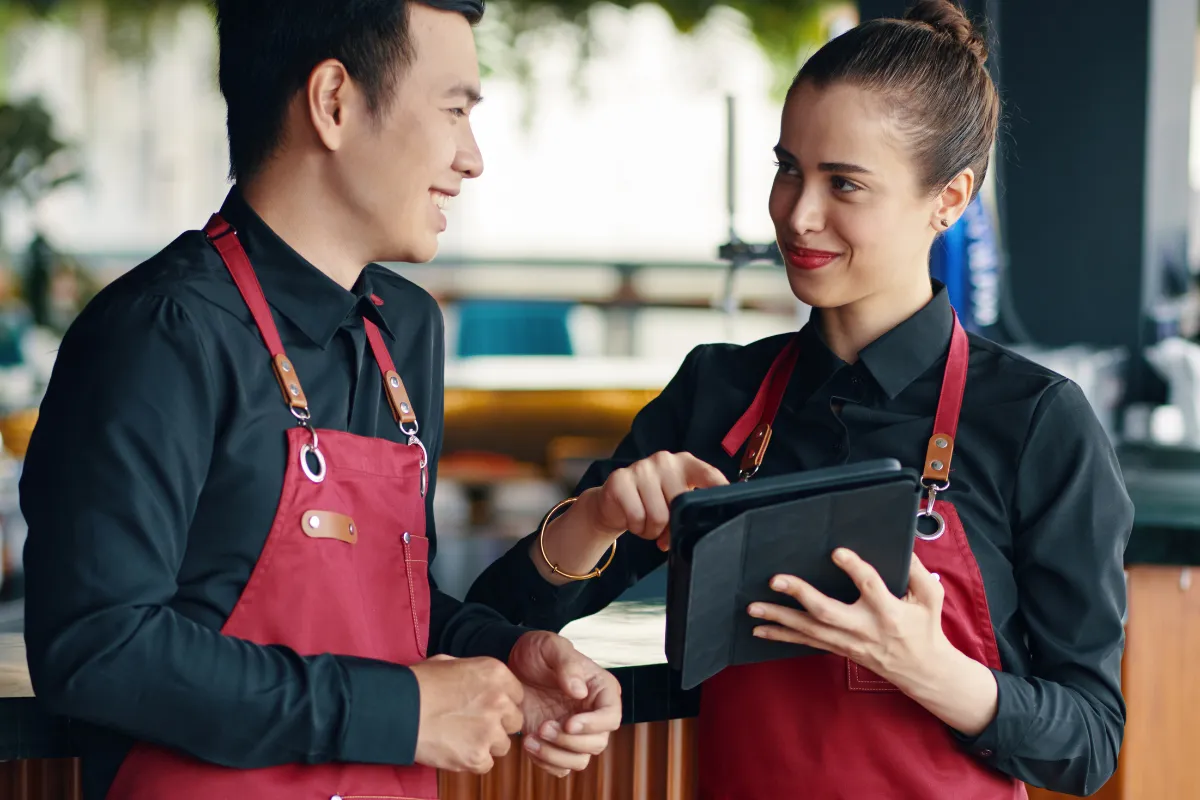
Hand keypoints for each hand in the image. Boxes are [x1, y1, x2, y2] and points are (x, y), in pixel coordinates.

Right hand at [410, 654, 523, 772]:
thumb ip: (474, 673)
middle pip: (515, 721)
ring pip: (503, 745)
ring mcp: (489, 730)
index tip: (487, 707)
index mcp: (495, 673)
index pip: (517, 695)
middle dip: (499, 724)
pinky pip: (486, 764)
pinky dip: (472, 761)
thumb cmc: (418, 684)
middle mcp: (499, 701)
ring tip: (461, 737)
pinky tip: (455, 749)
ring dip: (486, 744)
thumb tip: (479, 682)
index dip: (502, 703)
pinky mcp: (476, 756)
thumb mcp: (450, 662)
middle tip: (475, 724)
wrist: (398, 709)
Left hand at [508, 631, 621, 777]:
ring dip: (555, 755)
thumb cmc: (536, 652)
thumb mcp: (550, 646)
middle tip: (542, 726)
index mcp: (601, 689)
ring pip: (580, 760)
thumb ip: (567, 664)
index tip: (568, 723)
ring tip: (530, 739)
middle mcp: (593, 714)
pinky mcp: (558, 744)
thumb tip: (580, 691)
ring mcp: (576, 732)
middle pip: (597, 743)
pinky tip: (528, 742)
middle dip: (568, 741)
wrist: (512, 667)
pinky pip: (561, 767)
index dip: (593, 725)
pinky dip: (545, 762)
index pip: (611, 716)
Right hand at [584, 451, 726, 550]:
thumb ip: (689, 508)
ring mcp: (641, 467)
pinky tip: (634, 520)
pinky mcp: (620, 480)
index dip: (720, 490)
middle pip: (680, 505)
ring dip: (653, 530)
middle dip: (672, 526)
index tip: (730, 506)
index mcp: (685, 463)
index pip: (709, 475)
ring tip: (647, 523)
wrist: (613, 502)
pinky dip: (637, 528)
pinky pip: (637, 517)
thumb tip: (702, 529)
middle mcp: (664, 460)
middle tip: (664, 529)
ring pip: (658, 517)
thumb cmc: (650, 502)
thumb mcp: (674, 501)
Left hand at [747, 549, 950, 685]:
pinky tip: (760, 630)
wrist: (922, 671)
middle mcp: (864, 628)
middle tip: (776, 580)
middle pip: (828, 612)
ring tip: (753, 607)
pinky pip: (807, 642)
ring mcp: (849, 642)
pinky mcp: (839, 648)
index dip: (854, 568)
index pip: (870, 586)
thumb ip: (917, 571)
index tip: (836, 552)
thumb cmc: (925, 629)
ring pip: (809, 630)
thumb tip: (902, 544)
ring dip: (779, 618)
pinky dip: (782, 636)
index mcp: (889, 612)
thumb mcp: (931, 598)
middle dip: (800, 595)